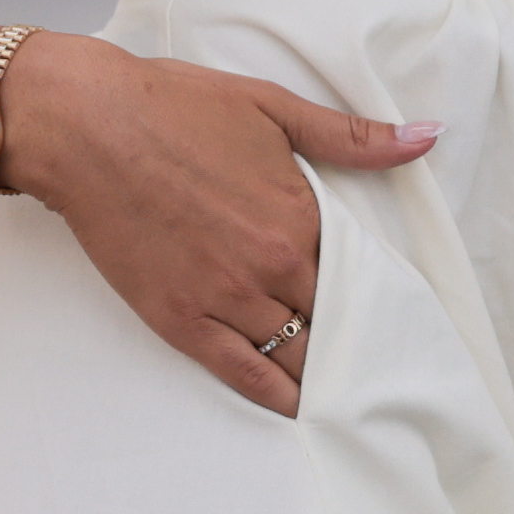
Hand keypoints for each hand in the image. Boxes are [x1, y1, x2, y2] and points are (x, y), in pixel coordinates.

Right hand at [2, 34, 432, 413]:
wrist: (87, 127)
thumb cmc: (173, 106)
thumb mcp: (273, 107)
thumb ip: (351, 137)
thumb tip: (427, 137)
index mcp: (300, 215)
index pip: (360, 272)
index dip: (374, 290)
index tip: (392, 307)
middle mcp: (271, 266)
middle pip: (333, 320)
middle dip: (355, 336)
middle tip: (382, 360)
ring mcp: (225, 299)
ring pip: (296, 355)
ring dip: (324, 372)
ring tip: (352, 391)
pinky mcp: (181, 320)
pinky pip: (243, 374)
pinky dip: (277, 396)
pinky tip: (298, 408)